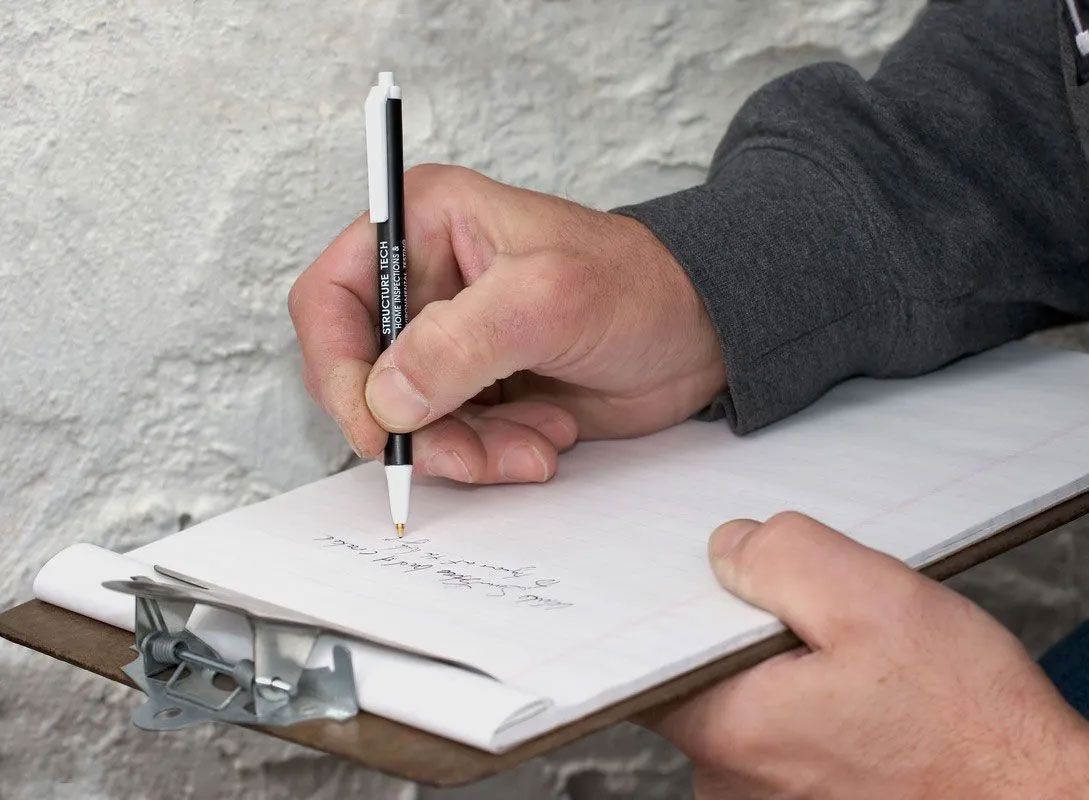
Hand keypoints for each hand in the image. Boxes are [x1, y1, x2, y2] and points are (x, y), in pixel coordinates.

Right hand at [289, 165, 723, 482]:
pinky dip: (491, 456)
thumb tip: (385, 399)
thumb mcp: (549, 301)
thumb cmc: (638, 287)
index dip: (338, 369)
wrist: (698, 335)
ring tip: (535, 441)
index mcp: (423, 225)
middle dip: (418, 427)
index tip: (376, 426)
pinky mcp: (475, 389)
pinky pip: (450, 441)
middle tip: (470, 454)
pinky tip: (545, 437)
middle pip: (363, 374)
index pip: (331, 298)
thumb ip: (460, 345)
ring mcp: (448, 342)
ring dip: (465, 450)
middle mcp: (424, 282)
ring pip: (407, 421)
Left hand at [648, 512, 1088, 798]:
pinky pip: (780, 735)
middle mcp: (731, 780)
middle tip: (818, 616)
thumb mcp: (874, 602)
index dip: (682, 602)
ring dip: (784, 667)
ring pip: (745, 702)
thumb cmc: (971, 730)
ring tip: (853, 660)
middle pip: (702, 672)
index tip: (719, 580)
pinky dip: (807, 704)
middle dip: (747, 630)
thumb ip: (782, 557)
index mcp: (731, 728)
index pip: (651, 652)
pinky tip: (863, 693)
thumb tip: (729, 547)